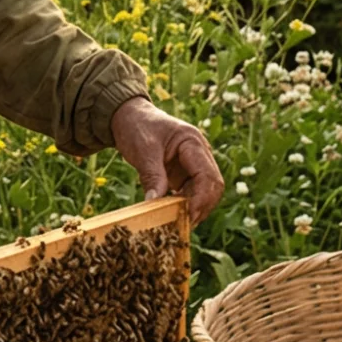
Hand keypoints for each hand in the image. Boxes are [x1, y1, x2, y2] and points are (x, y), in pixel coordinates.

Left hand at [111, 97, 223, 224]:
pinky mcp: (183, 174)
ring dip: (194, 208)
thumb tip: (155, 203)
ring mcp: (192, 164)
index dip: (202, 198)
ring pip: (204, 192)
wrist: (128, 117)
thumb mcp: (142, 150)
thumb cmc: (137, 126)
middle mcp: (199, 153)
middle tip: (184, 225)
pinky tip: (172, 215)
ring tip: (177, 223)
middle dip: (202, 206)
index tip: (188, 216)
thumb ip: (152, 175)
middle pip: (212, 186)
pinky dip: (184, 205)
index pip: (207, 175)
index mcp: (192, 142)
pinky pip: (191, 193)